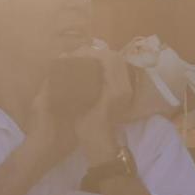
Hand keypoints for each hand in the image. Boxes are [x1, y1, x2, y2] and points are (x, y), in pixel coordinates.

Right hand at [75, 46, 136, 165]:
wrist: (100, 142)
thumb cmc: (87, 126)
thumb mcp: (80, 105)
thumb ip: (77, 83)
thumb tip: (67, 60)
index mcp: (115, 90)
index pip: (107, 60)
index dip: (92, 53)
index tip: (77, 53)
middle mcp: (125, 86)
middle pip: (115, 57)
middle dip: (97, 51)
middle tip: (81, 52)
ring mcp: (127, 88)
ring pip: (118, 62)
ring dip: (103, 56)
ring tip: (86, 57)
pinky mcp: (126, 90)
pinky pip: (119, 69)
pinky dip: (108, 63)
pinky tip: (95, 65)